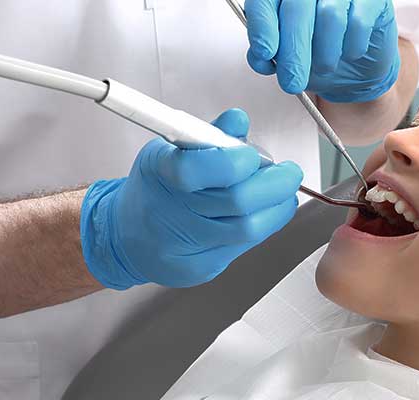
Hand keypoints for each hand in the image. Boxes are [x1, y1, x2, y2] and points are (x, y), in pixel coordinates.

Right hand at [80, 109, 302, 288]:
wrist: (129, 234)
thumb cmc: (158, 186)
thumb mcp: (174, 149)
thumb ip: (210, 135)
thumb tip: (238, 119)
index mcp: (160, 173)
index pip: (200, 168)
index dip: (237, 160)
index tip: (254, 155)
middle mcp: (169, 213)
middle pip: (237, 202)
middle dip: (276, 184)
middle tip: (289, 172)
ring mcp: (184, 246)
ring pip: (249, 228)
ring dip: (277, 206)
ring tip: (282, 191)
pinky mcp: (200, 268)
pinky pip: (245, 246)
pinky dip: (264, 225)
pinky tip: (266, 211)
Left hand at [245, 0, 399, 102]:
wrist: (357, 66)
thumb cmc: (320, 53)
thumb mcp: (288, 58)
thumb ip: (269, 54)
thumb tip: (259, 59)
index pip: (265, 0)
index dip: (262, 25)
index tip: (264, 52)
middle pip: (296, 8)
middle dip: (293, 50)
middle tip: (291, 81)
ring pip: (329, 15)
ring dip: (324, 52)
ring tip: (324, 67)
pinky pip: (359, 21)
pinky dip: (352, 46)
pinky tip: (350, 53)